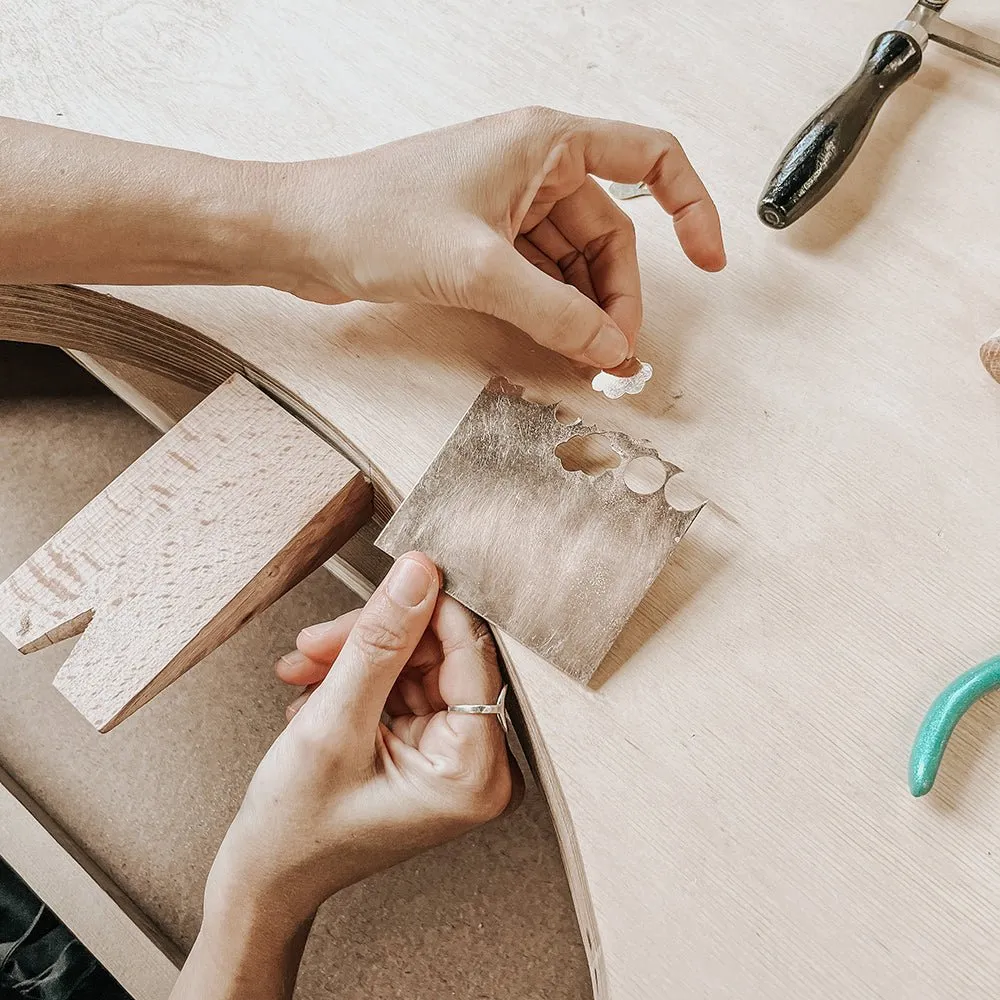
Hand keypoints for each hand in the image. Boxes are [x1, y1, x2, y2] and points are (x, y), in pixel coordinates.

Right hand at [204, 551, 518, 931]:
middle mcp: (477, 766)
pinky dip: (356, 680)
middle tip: (317, 642)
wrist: (265, 881)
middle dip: (373, 641)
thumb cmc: (295, 832)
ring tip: (302, 671)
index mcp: (475, 773)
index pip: (470, 655)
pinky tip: (314, 693)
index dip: (428, 609)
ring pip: (414, 666)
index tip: (396, 575)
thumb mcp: (332, 725)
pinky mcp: (428, 750)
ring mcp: (453, 758)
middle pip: (439, 657)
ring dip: (355, 659)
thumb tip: (418, 575)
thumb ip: (380, 642)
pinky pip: (400, 688)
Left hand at [267, 106, 725, 368]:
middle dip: (618, 294)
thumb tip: (610, 347)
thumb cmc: (371, 218)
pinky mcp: (483, 242)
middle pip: (611, 233)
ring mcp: (507, 208)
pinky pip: (541, 277)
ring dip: (586, 309)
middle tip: (614, 352)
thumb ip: (554, 311)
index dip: (692, 206)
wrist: (299, 235)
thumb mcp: (478, 269)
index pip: (652, 159)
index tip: (708, 260)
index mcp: (544, 143)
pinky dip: (554, 310)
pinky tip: (557, 342)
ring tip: (588, 357)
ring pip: (575, 262)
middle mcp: (532, 170)